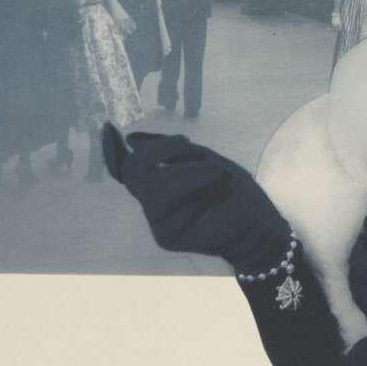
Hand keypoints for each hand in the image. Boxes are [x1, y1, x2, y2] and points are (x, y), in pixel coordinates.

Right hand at [101, 125, 288, 270]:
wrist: (259, 222)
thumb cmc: (232, 190)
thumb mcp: (200, 159)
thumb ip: (168, 150)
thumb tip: (131, 139)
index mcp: (158, 186)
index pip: (125, 169)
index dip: (112, 151)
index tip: (108, 128)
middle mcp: (153, 205)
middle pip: (133, 172)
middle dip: (159, 150)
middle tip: (185, 141)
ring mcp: (158, 223)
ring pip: (150, 185)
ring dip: (184, 168)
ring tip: (213, 170)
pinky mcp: (166, 237)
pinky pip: (168, 199)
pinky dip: (194, 181)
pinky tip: (217, 181)